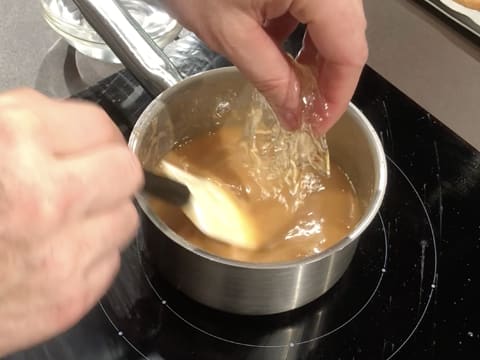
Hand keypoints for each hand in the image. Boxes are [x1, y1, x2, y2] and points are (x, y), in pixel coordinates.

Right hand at [0, 89, 142, 355]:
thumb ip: (26, 120)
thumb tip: (75, 125)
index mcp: (15, 141)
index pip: (102, 127)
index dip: (95, 136)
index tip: (90, 145)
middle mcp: (48, 197)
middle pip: (128, 172)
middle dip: (109, 172)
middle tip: (87, 179)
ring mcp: (63, 253)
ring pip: (127, 218)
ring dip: (103, 216)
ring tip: (65, 221)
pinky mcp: (69, 298)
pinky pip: (109, 262)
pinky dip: (90, 255)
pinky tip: (54, 252)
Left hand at [164, 0, 367, 133]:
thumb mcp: (232, 34)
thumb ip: (270, 77)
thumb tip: (294, 114)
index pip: (350, 51)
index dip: (338, 95)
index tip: (319, 123)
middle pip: (348, 35)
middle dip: (328, 78)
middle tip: (305, 109)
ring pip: (335, 22)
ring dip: (317, 56)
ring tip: (293, 85)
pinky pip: (316, 6)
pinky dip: (303, 32)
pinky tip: (281, 50)